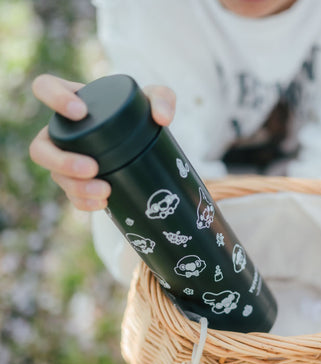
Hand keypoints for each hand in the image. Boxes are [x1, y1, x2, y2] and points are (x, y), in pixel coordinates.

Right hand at [29, 74, 175, 210]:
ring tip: (105, 191)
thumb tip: (163, 118)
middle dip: (61, 161)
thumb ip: (163, 99)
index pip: (45, 87)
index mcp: (75, 101)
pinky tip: (103, 202)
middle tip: (93, 167)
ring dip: (76, 187)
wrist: (148, 144)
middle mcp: (64, 132)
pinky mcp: (78, 181)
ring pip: (55, 176)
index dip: (53, 98)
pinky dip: (84, 201)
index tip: (81, 112)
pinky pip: (71, 195)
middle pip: (40, 148)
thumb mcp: (158, 99)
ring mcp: (68, 158)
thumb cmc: (144, 114)